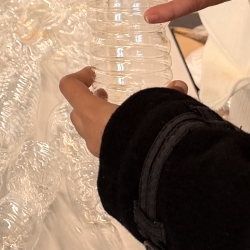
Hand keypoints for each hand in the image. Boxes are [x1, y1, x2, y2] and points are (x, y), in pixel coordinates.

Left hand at [59, 66, 188, 156]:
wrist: (157, 175)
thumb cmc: (150, 134)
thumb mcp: (159, 107)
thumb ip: (168, 95)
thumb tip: (179, 86)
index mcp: (94, 114)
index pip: (70, 89)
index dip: (77, 77)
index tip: (93, 74)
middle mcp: (92, 133)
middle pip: (77, 113)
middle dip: (88, 102)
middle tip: (105, 96)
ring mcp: (99, 152)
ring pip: (89, 131)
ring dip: (99, 121)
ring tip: (120, 115)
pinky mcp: (110, 165)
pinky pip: (103, 146)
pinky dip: (111, 137)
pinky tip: (131, 135)